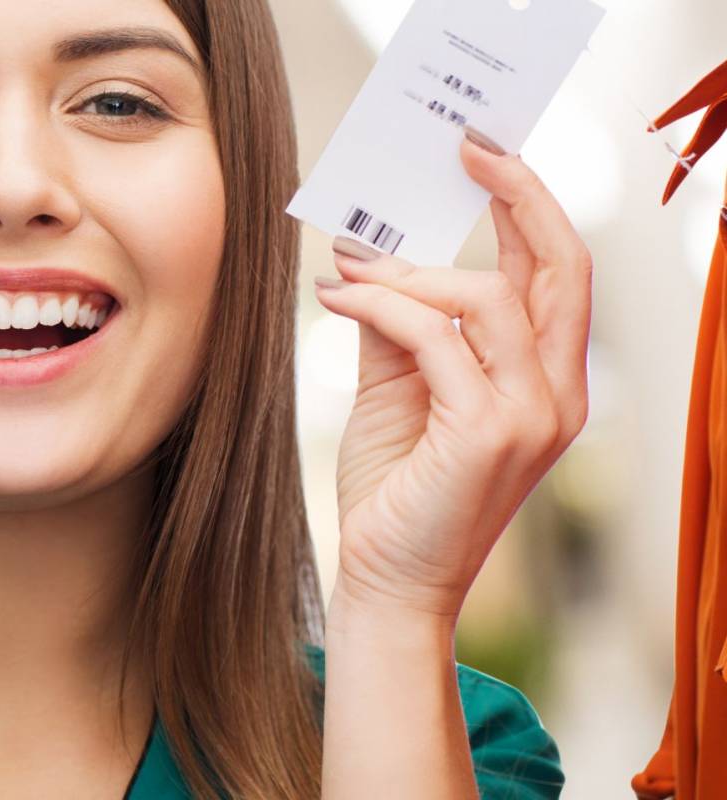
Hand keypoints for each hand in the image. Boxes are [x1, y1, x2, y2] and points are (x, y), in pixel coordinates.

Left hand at [313, 131, 591, 620]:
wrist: (385, 579)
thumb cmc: (396, 489)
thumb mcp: (399, 389)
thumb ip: (401, 324)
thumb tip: (368, 254)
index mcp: (549, 379)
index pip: (561, 272)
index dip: (531, 204)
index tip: (484, 155)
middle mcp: (558, 394)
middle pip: (561, 266)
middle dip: (518, 196)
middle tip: (463, 150)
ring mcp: (532, 415)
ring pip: (485, 299)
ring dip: (407, 271)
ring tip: (346, 269)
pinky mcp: (487, 433)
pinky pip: (434, 338)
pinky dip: (381, 305)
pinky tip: (336, 298)